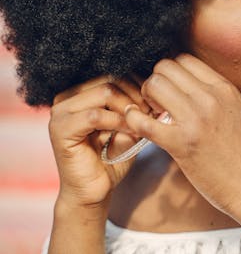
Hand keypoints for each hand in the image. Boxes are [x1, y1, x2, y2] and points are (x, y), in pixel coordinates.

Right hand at [48, 75, 150, 207]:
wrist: (93, 192)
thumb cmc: (111, 158)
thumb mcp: (127, 126)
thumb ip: (135, 106)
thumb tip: (155, 87)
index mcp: (80, 92)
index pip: (113, 72)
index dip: (138, 84)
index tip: (155, 101)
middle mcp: (66, 97)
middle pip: (111, 78)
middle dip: (137, 95)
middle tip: (152, 112)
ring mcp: (60, 112)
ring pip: (105, 92)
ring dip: (130, 107)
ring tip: (144, 122)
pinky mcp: (60, 129)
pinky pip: (95, 115)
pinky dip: (118, 121)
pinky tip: (132, 132)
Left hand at [124, 54, 240, 214]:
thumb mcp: (236, 111)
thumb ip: (213, 95)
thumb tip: (184, 85)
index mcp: (224, 88)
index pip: (184, 59)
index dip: (170, 72)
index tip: (170, 89)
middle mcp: (210, 97)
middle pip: (165, 66)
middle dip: (155, 81)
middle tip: (157, 102)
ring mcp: (195, 120)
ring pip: (153, 84)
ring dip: (145, 97)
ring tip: (153, 115)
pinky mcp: (181, 144)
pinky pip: (143, 121)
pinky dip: (133, 120)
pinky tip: (137, 125)